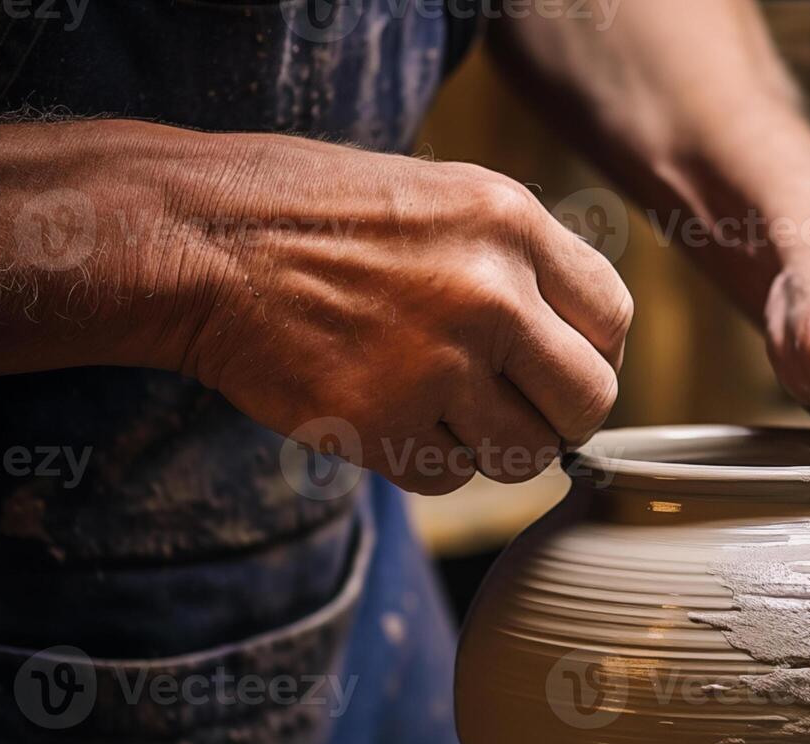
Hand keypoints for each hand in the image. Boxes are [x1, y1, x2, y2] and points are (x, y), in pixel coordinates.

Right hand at [165, 138, 631, 494]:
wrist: (197, 239)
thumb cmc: (313, 214)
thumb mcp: (441, 198)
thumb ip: (518, 264)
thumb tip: (580, 345)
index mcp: (511, 223)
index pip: (613, 319)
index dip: (589, 354)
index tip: (551, 364)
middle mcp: (490, 293)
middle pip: (589, 402)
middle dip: (556, 418)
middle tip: (511, 408)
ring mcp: (437, 363)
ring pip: (524, 455)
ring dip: (488, 448)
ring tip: (433, 405)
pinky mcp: (381, 424)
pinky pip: (447, 479)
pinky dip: (421, 462)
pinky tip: (381, 413)